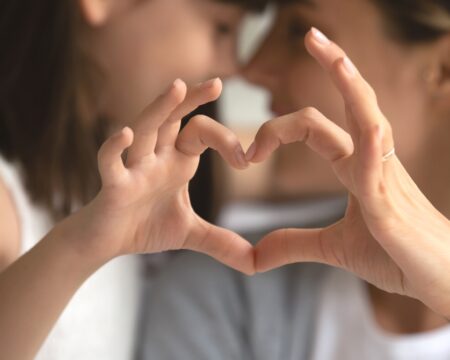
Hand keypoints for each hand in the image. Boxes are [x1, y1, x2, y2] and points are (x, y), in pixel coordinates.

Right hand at [63, 78, 254, 274]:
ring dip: (159, 109)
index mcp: (177, 162)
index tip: (246, 161)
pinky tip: (125, 134)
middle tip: (218, 82)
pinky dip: (115, 148)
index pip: (201, 134)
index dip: (225, 141)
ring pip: (145, 130)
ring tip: (178, 87)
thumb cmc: (145, 227)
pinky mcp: (112, 186)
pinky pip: (110, 162)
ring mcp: (133, 168)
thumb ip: (221, 242)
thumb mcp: (190, 234)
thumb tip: (257, 264)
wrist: (107, 242)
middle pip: (173, 119)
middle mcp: (156, 158)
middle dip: (192, 100)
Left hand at [250, 29, 449, 316]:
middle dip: (335, 66)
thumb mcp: (335, 248)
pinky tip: (370, 130)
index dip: (280, 129)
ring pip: (370, 120)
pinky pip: (382, 169)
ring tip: (333, 55)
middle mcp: (373, 162)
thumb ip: (294, 244)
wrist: (440, 280)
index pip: (318, 127)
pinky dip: (374, 147)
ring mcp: (386, 180)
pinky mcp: (392, 208)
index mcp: (357, 166)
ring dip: (353, 87)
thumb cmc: (395, 256)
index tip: (250, 153)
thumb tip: (256, 255)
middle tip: (310, 35)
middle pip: (354, 103)